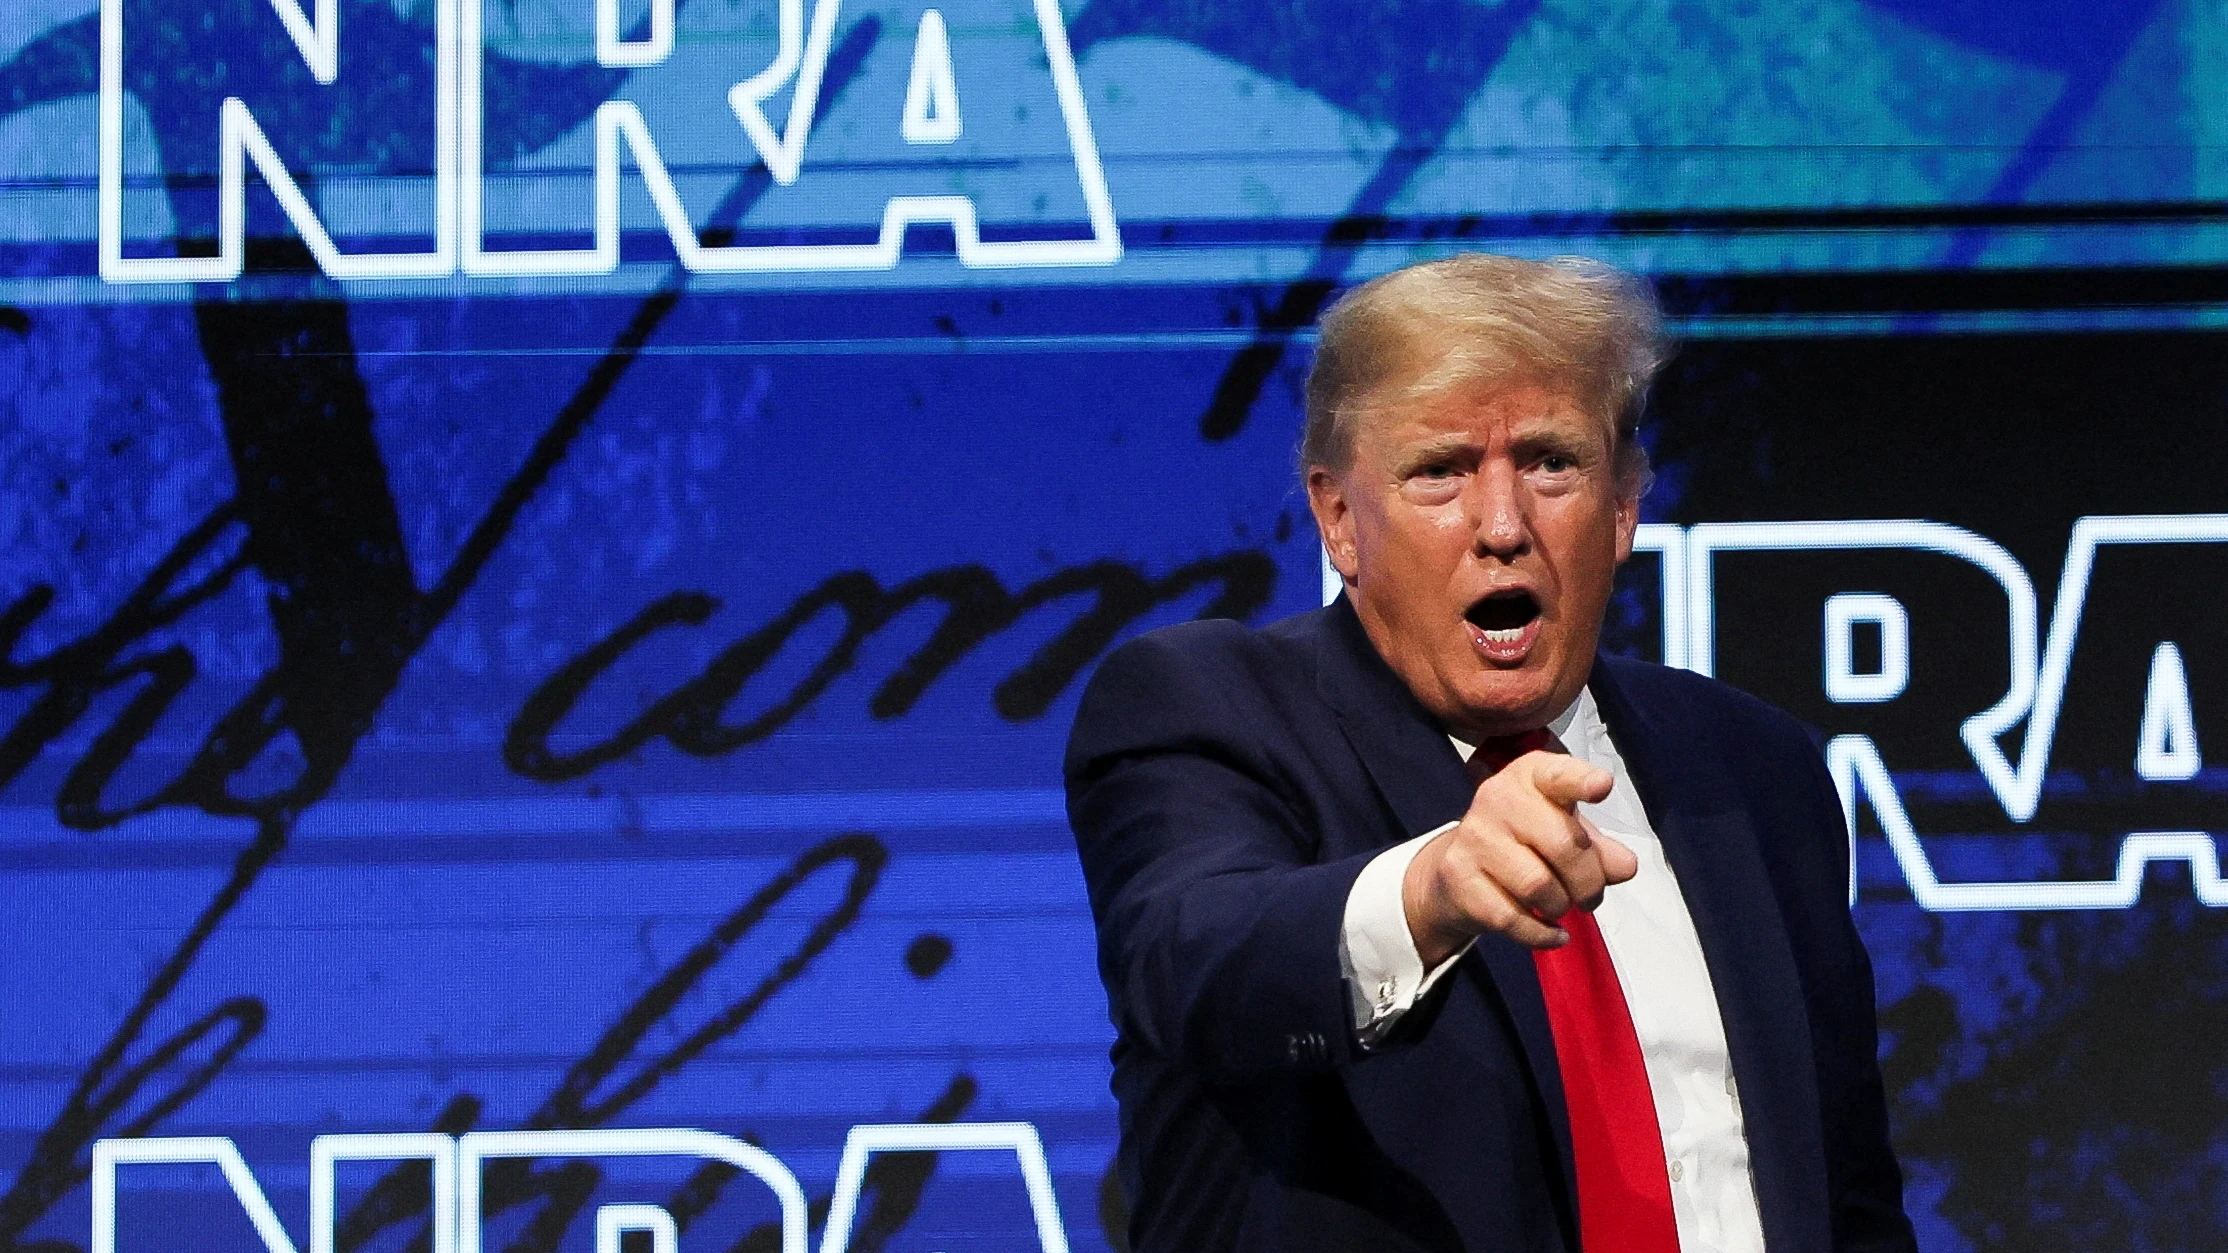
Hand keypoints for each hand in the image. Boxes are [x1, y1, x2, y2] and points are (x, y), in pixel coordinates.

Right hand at [1402, 750, 1638, 961]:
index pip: (1558, 775)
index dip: (1581, 781)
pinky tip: (1552, 933)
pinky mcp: (1458, 876)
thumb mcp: (1566, 834)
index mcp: (1532, 777)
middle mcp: (1498, 797)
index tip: (1602, 786)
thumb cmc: (1525, 842)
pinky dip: (1541, 934)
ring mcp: (1474, 836)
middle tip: (1591, 898)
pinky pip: (1511, 918)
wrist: (1460, 869)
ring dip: (1561, 906)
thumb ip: (1600, 849)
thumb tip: (1624, 866)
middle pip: (1563, 844)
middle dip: (1589, 882)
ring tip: (1562, 906)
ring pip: (1537, 886)